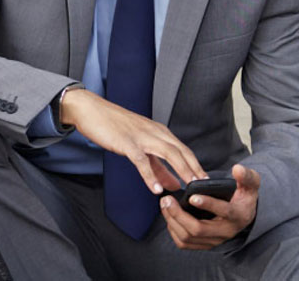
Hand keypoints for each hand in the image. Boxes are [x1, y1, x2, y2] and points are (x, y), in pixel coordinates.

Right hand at [60, 89, 206, 193]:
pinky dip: (150, 175)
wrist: (91, 110)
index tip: (207, 183)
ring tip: (190, 187)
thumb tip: (173, 183)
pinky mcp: (126, 143)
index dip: (197, 167)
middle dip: (195, 170)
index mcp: (159, 132)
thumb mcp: (139, 145)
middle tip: (206, 188)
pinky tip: (155, 189)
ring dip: (181, 170)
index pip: (184, 150)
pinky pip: (142, 161)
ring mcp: (141, 137)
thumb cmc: (114, 127)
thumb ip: (157, 166)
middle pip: (181, 152)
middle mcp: (154, 132)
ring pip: (168, 153)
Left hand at [160, 163, 259, 249]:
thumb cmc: (244, 195)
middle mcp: (226, 232)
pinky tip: (168, 215)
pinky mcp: (205, 244)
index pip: (224, 212)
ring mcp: (214, 240)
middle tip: (167, 199)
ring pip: (188, 237)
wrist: (243, 213)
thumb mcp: (251, 184)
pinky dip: (173, 229)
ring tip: (165, 204)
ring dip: (173, 221)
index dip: (208, 204)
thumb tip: (237, 169)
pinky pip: (184, 243)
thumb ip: (247, 176)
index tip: (192, 197)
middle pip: (198, 229)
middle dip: (179, 215)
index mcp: (238, 215)